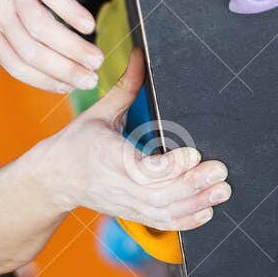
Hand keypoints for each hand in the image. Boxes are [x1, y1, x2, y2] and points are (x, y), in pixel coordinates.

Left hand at [0, 0, 100, 93]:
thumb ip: (22, 40)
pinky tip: (90, 26)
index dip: (46, 81)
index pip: (17, 67)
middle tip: (92, 78)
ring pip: (44, 30)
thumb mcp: (7, 13)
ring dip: (74, 48)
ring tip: (98, 57)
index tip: (72, 88)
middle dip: (65, 70)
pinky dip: (74, 14)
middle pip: (32, 52)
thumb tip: (61, 77)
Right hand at [50, 50, 230, 229]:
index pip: (143, 167)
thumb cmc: (77, 143)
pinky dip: (187, 219)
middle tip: (219, 171)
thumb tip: (141, 54)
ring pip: (165, 210)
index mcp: (108, 157)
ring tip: (221, 190)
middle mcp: (119, 184)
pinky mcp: (133, 213)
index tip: (194, 153)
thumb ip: (125, 87)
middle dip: (193, 184)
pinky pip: (162, 222)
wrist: (55, 179)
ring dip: (196, 202)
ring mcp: (127, 203)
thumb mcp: (98, 112)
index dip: (170, 165)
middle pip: (160, 193)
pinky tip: (207, 210)